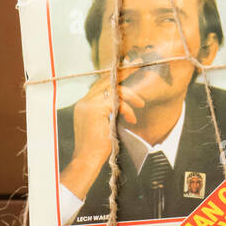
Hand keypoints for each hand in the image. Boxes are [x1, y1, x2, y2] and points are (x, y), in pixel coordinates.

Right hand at [60, 65, 146, 200]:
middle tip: (139, 65)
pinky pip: (117, 101)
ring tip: (141, 104)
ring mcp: (87, 104)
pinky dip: (127, 108)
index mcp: (84, 105)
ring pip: (114, 89)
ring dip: (131, 95)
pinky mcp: (95, 109)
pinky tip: (132, 119)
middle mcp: (84, 102)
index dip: (116, 78)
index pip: (102, 84)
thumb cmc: (97, 149)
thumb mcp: (105, 125)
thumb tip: (123, 103)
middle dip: (125, 72)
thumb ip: (110, 112)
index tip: (130, 70)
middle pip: (107, 80)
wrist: (87, 161)